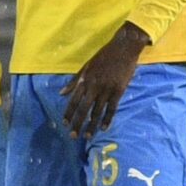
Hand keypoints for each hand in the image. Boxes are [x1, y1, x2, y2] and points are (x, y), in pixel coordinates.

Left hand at [62, 23, 149, 137]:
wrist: (123, 49)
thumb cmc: (104, 56)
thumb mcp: (86, 66)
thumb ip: (74, 81)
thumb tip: (61, 93)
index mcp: (85, 80)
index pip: (73, 101)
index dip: (69, 113)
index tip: (65, 124)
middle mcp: (94, 87)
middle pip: (83, 109)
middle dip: (77, 124)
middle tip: (73, 136)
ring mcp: (107, 89)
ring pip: (97, 112)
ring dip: (92, 125)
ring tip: (87, 136)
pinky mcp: (118, 91)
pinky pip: (112, 108)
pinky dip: (107, 119)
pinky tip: (104, 128)